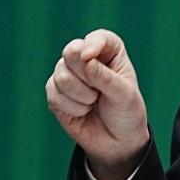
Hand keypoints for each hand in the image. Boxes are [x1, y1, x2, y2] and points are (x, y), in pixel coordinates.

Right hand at [45, 29, 148, 179]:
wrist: (117, 141)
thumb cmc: (126, 112)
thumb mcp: (124, 96)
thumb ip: (106, 78)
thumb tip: (86, 60)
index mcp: (109, 53)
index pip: (98, 38)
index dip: (91, 44)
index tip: (89, 57)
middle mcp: (86, 59)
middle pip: (71, 52)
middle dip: (85, 76)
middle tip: (99, 92)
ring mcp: (68, 75)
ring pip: (61, 75)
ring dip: (80, 95)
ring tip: (94, 102)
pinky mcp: (55, 93)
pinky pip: (53, 93)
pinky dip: (71, 107)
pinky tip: (83, 111)